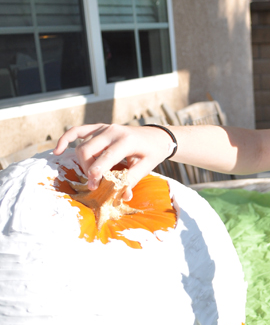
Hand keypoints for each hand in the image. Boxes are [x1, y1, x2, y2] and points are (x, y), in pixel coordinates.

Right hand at [54, 124, 174, 199]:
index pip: (104, 158)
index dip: (96, 174)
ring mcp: (105, 128)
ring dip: (83, 162)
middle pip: (86, 151)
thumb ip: (132, 180)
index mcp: (125, 140)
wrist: (157, 136)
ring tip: (93, 173)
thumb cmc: (152, 152)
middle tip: (95, 183)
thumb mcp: (146, 166)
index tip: (94, 187)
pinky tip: (58, 150)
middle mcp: (112, 131)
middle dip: (87, 169)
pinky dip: (65, 139)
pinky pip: (77, 131)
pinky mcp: (100, 128)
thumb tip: (123, 196)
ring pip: (82, 145)